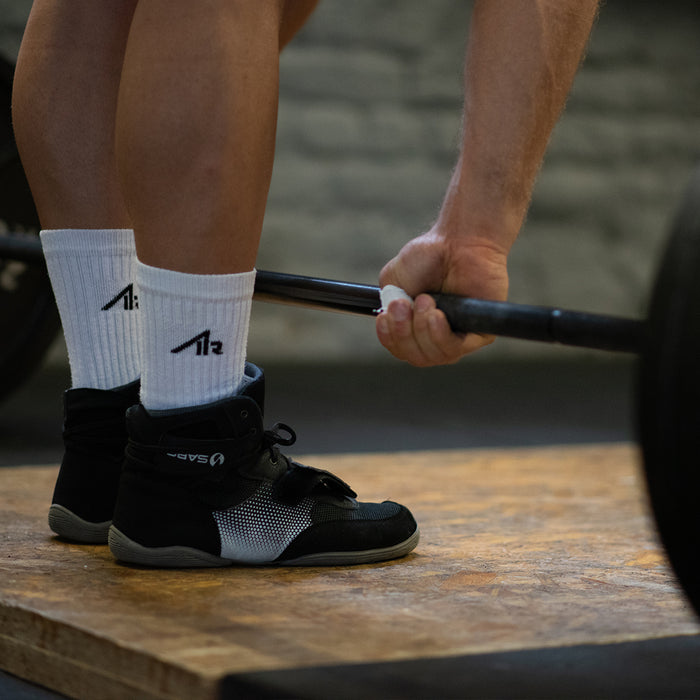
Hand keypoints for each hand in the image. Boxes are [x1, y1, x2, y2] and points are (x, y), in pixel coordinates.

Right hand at [376, 230, 508, 365]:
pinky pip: (457, 348)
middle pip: (416, 357)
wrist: (458, 240)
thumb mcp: (394, 280)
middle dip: (403, 333)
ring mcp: (459, 336)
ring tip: (425, 300)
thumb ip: (387, 305)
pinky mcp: (480, 333)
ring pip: (435, 355)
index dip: (389, 338)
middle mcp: (438, 336)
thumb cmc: (429, 257)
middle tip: (402, 306)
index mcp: (416, 327)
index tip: (384, 317)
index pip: (400, 349)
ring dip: (421, 330)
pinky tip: (436, 315)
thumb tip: (390, 322)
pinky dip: (440, 334)